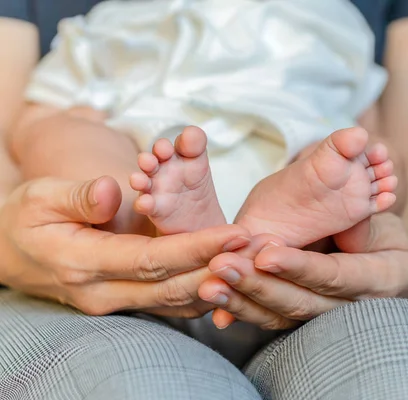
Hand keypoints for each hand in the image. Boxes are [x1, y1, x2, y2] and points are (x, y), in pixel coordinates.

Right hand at [0, 176, 250, 317]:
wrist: (11, 251)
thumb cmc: (25, 218)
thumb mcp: (40, 197)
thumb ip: (79, 195)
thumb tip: (114, 190)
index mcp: (82, 265)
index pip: (151, 260)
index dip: (196, 249)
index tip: (235, 235)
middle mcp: (103, 294)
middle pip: (172, 288)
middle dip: (219, 270)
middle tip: (259, 252)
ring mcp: (115, 303)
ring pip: (176, 302)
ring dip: (217, 284)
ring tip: (255, 263)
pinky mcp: (126, 300)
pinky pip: (170, 301)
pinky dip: (202, 291)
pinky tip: (231, 275)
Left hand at [198, 213, 407, 329]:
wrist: (390, 268)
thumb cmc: (389, 241)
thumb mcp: (389, 228)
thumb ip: (365, 229)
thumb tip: (343, 233)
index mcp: (377, 281)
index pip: (334, 277)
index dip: (299, 268)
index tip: (264, 255)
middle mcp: (348, 307)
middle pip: (299, 303)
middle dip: (258, 285)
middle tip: (221, 265)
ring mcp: (322, 315)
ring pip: (280, 315)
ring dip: (241, 300)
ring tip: (209, 284)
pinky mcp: (301, 314)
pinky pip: (271, 315)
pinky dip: (241, 306)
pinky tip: (214, 294)